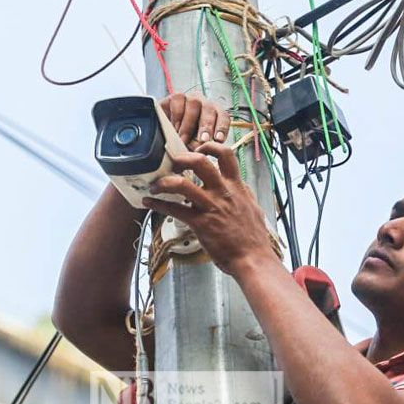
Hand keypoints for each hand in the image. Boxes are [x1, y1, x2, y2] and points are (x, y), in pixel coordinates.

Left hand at [142, 142, 278, 275]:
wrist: (253, 258)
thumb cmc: (254, 238)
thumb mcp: (253, 208)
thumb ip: (244, 195)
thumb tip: (240, 189)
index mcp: (237, 187)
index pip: (226, 155)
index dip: (211, 145)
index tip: (201, 146)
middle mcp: (223, 192)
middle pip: (201, 162)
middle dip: (183, 158)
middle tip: (173, 163)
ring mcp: (211, 207)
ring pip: (183, 184)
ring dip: (164, 182)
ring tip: (155, 184)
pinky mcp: (201, 223)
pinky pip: (175, 209)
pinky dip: (158, 205)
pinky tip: (149, 203)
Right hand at [160, 93, 230, 149]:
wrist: (163, 131)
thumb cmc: (183, 140)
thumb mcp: (194, 145)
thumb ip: (200, 146)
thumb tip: (202, 150)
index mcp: (215, 115)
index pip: (223, 117)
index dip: (222, 128)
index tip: (219, 140)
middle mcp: (204, 104)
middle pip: (210, 110)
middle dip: (206, 127)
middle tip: (202, 141)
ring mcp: (190, 98)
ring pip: (194, 104)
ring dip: (189, 124)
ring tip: (183, 139)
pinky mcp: (176, 96)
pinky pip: (179, 101)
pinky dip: (177, 116)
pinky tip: (174, 128)